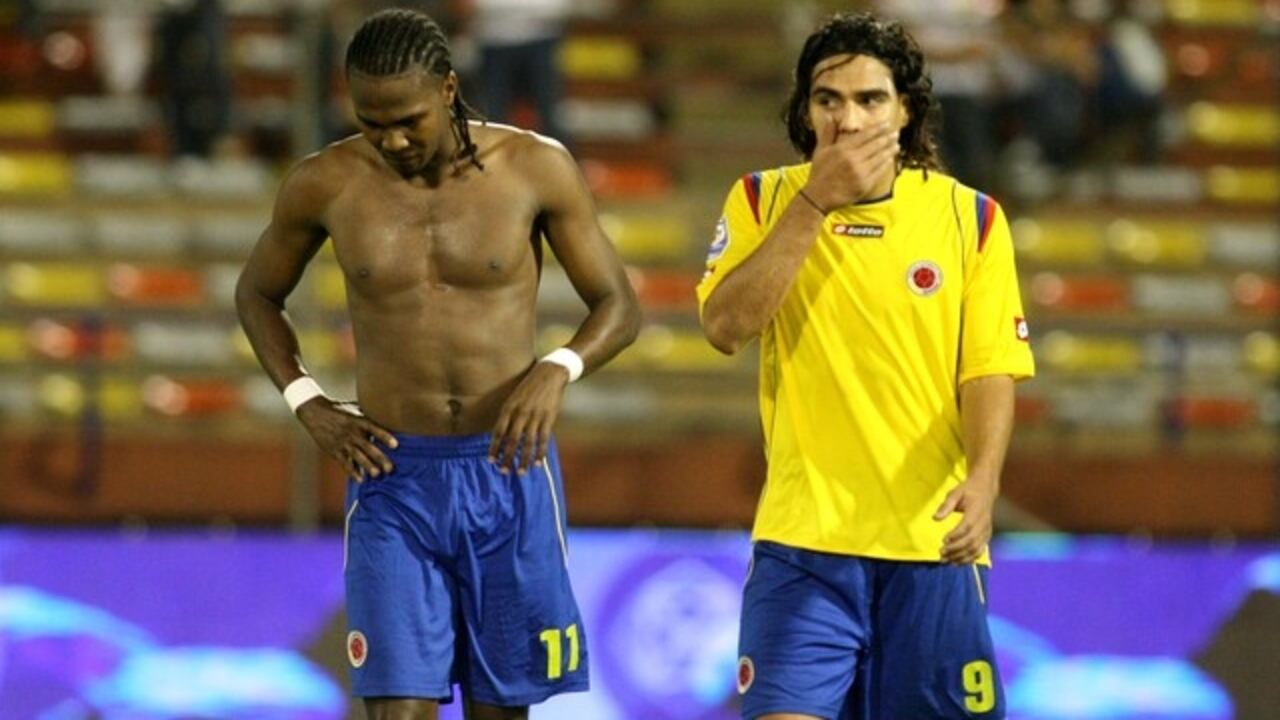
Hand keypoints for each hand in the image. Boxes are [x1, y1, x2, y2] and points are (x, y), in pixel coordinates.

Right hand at [297, 398, 397, 482]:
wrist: (315, 413)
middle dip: (379, 458)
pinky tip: (360, 479)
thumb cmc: (339, 411)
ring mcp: (342, 442)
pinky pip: (344, 462)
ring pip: (356, 456)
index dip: (384, 436)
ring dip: (367, 466)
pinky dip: (352, 472)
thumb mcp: (354, 410)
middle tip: (390, 468)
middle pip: (367, 446)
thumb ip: (368, 417)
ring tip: (377, 475)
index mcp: (358, 421)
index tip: (395, 445)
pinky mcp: (334, 450)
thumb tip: (387, 419)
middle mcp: (351, 432)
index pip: (374, 428)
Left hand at [488, 361, 568, 475]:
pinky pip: (543, 439)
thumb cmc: (529, 387)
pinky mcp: (548, 418)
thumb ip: (508, 415)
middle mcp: (520, 413)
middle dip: (507, 458)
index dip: (494, 447)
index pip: (499, 432)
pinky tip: (537, 462)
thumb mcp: (514, 398)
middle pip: (511, 440)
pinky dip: (540, 452)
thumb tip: (502, 435)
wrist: (549, 374)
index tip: (491, 460)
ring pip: (528, 443)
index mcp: (509, 408)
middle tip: (504, 471)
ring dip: (523, 459)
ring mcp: (535, 416)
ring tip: (521, 472)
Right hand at [803, 121, 898, 209]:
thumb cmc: (819, 174)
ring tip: (896, 145)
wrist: (818, 197)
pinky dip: (886, 164)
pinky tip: (889, 159)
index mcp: (842, 149)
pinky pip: (879, 171)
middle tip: (896, 133)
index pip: (865, 135)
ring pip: (880, 157)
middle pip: (876, 145)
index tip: (886, 124)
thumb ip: (828, 133)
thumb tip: (831, 118)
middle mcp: (853, 159)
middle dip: (888, 138)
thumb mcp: (820, 151)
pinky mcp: (865, 184)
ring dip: (890, 150)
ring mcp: (860, 172)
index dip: (878, 128)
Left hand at [933, 478, 996, 564]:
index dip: (956, 535)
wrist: (986, 489)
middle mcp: (984, 523)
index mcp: (977, 511)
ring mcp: (987, 530)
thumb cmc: (968, 490)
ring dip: (961, 556)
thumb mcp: (956, 493)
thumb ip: (946, 505)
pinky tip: (958, 562)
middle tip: (941, 553)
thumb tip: (935, 518)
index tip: (943, 540)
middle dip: (956, 549)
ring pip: (976, 548)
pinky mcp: (987, 535)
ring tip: (947, 560)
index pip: (967, 526)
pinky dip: (970, 558)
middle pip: (971, 540)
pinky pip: (980, 550)